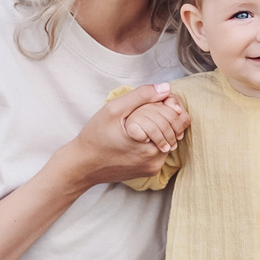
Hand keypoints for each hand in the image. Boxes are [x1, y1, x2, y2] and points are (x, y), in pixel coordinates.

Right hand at [70, 85, 187, 184]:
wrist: (84, 165)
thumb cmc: (96, 136)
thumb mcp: (114, 109)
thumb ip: (142, 95)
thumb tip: (167, 88)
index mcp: (145, 140)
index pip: (175, 116)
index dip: (169, 103)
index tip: (157, 101)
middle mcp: (154, 156)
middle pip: (175, 127)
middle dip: (166, 115)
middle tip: (146, 111)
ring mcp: (154, 166)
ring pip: (171, 138)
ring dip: (162, 128)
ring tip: (142, 123)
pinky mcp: (151, 171)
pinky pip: (162, 149)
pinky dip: (156, 140)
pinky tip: (139, 137)